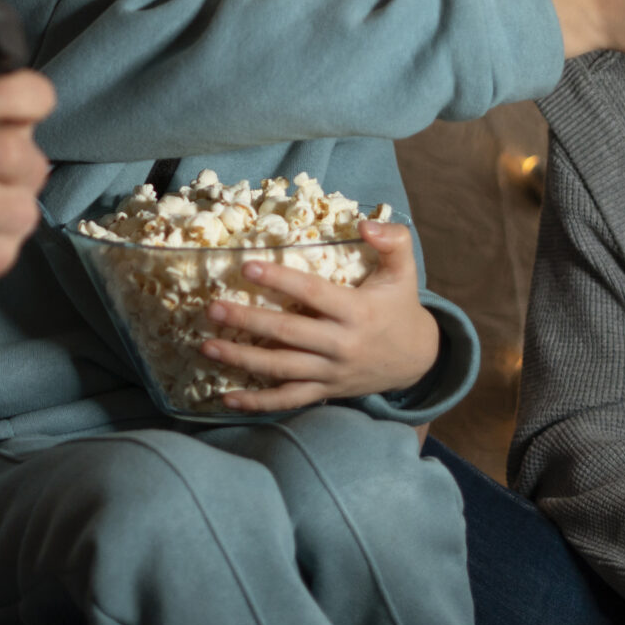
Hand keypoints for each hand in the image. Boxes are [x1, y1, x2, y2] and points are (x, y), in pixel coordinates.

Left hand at [201, 220, 439, 410]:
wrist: (417, 360)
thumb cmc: (401, 306)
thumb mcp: (404, 271)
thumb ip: (392, 240)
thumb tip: (364, 223)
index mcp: (357, 311)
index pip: (312, 293)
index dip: (280, 280)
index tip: (247, 266)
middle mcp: (342, 344)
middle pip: (288, 334)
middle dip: (248, 321)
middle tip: (213, 308)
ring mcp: (331, 372)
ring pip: (282, 369)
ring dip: (242, 360)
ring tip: (207, 347)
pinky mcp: (325, 390)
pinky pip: (288, 400)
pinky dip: (257, 402)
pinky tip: (226, 397)